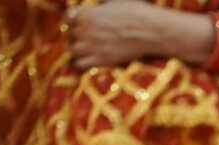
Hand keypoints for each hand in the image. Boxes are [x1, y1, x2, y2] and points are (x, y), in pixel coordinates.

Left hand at [67, 1, 199, 70]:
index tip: (80, 26)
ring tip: (87, 51)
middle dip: (77, 37)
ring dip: (79, 51)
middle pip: (70, 35)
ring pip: (73, 50)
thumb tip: (100, 3)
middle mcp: (85, 30)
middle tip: (86, 39)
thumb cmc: (136, 12)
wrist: (150, 30)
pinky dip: (82, 64)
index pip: (69, 18)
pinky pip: (80, 65)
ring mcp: (92, 46)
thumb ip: (101, 3)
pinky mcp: (101, 60)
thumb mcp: (114, 0)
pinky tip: (89, 62)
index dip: (74, 22)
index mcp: (87, 13)